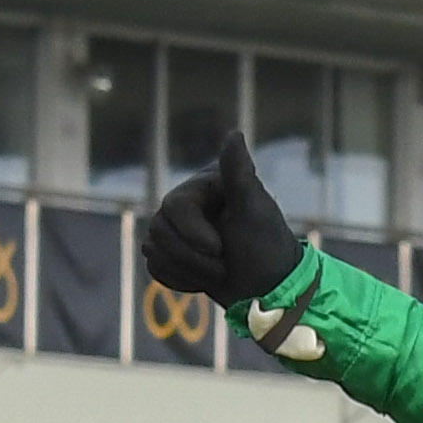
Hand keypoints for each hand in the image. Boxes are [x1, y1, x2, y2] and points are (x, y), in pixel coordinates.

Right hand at [140, 128, 310, 311]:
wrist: (269, 289)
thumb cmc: (267, 246)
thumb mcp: (255, 211)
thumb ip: (239, 174)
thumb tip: (234, 133)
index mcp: (203, 187)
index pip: (175, 207)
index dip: (193, 234)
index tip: (220, 250)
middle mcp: (185, 204)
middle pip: (158, 230)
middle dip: (193, 258)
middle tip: (224, 266)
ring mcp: (175, 230)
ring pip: (153, 250)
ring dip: (189, 271)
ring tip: (219, 272)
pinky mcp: (171, 254)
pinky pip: (155, 268)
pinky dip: (181, 280)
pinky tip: (205, 279)